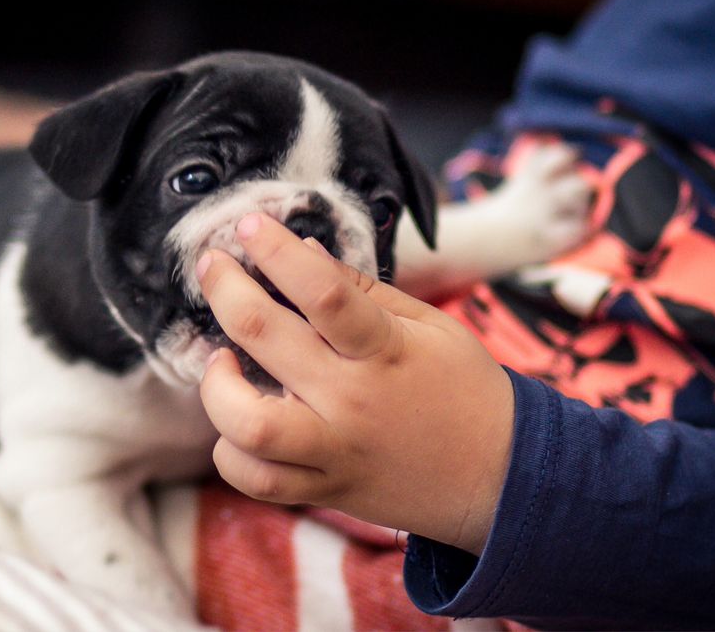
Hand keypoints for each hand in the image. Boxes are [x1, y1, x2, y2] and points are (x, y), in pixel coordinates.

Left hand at [195, 213, 514, 554]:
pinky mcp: (323, 489)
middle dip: (225, 288)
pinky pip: (255, 480)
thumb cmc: (463, 389)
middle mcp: (353, 399)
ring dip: (217, 384)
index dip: (278, 252)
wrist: (502, 479)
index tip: (251, 225)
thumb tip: (302, 249)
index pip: (323, 291)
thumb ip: (364, 290)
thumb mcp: (431, 326)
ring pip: (248, 424)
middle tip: (212, 265)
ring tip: (221, 357)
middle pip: (265, 338)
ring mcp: (334, 449)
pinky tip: (234, 420)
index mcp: (385, 350)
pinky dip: (229, 452)